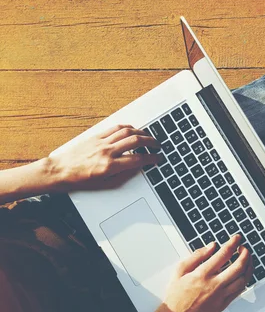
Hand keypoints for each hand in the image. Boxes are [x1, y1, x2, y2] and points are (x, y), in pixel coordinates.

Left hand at [47, 124, 162, 191]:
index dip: (151, 158)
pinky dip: (126, 128)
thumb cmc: (78, 180)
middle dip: (150, 142)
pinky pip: (115, 128)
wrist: (59, 171)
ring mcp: (101, 142)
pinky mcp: (95, 136)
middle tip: (157, 145)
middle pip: (135, 141)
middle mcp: (107, 152)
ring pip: (126, 132)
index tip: (157, 158)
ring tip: (147, 136)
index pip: (138, 159)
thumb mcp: (104, 184)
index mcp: (110, 166)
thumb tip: (135, 168)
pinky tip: (132, 130)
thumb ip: (122, 175)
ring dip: (140, 133)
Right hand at [164, 234, 252, 311]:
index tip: (237, 238)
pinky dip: (244, 280)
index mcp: (202, 274)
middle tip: (245, 248)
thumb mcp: (180, 270)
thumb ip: (196, 256)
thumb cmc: (176, 295)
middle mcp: (214, 285)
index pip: (223, 254)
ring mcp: (220, 296)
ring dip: (248, 267)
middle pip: (238, 266)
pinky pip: (239, 291)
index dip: (233, 243)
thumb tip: (211, 246)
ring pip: (243, 279)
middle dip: (245, 254)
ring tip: (247, 260)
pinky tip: (243, 275)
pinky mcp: (223, 305)